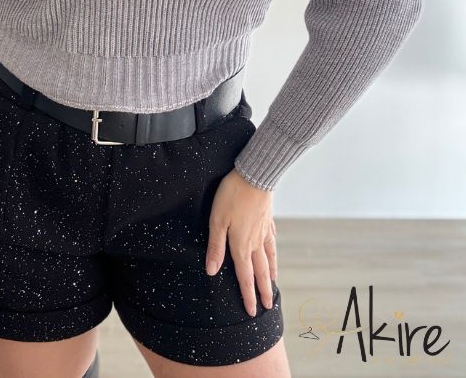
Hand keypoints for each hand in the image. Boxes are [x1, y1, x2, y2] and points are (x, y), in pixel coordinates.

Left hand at [205, 167, 277, 316]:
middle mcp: (255, 242)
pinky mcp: (268, 220)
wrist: (255, 175)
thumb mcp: (217, 220)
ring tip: (272, 286)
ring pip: (269, 259)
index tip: (250, 311)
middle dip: (262, 291)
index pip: (244, 276)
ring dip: (270, 275)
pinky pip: (272, 243)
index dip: (247, 295)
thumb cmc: (232, 196)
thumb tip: (211, 271)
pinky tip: (274, 255)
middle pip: (260, 272)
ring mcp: (264, 231)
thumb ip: (215, 247)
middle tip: (267, 307)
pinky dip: (274, 255)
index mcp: (241, 245)